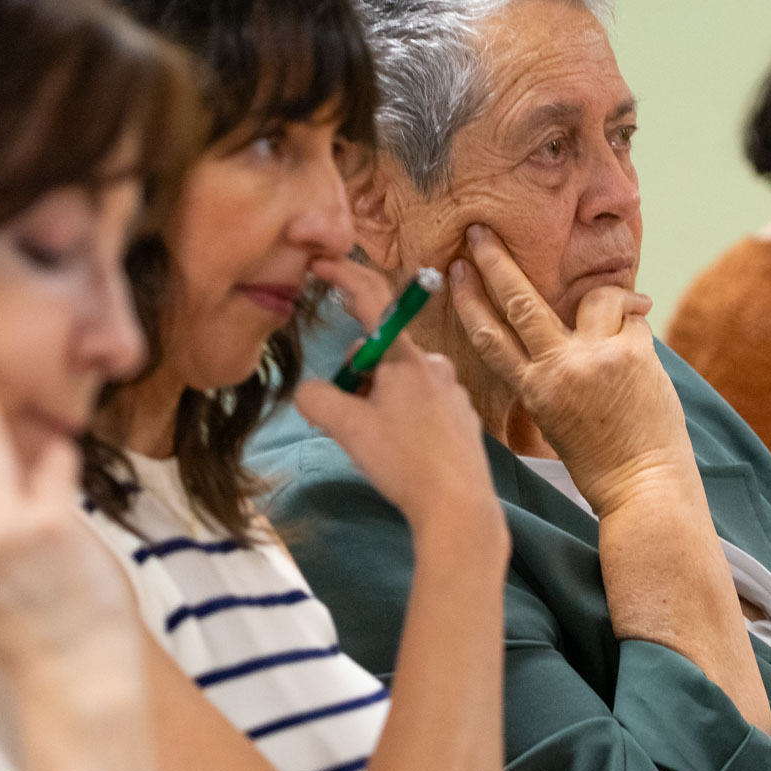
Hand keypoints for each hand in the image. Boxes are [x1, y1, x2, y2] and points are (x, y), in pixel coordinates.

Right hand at [295, 261, 501, 540]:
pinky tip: (403, 450)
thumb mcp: (348, 429)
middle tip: (347, 413)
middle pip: (381, 349)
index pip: (372, 298)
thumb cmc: (405, 462)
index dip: (343, 275)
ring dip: (379, 396)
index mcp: (406, 357)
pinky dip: (402, 414)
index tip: (321, 264)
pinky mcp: (462, 418)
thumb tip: (307, 390)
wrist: (459, 506)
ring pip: (400, 378)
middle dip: (357, 372)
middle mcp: (434, 365)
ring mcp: (452, 391)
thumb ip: (317, 400)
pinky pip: (422, 401)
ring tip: (376, 439)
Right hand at [449, 224, 685, 515]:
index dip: (470, 300)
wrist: (645, 485)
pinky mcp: (635, 352)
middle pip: (519, 302)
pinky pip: (634, 316)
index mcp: (533, 391)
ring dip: (607, 301)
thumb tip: (557, 332)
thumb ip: (549, 376)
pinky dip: (638, 324)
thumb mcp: (555, 421)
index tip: (457, 270)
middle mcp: (559, 369)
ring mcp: (598, 357)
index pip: (490, 338)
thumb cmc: (600, 461)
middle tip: (482, 231)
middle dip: (497, 261)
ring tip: (619, 317)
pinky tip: (642, 352)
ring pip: (594, 297)